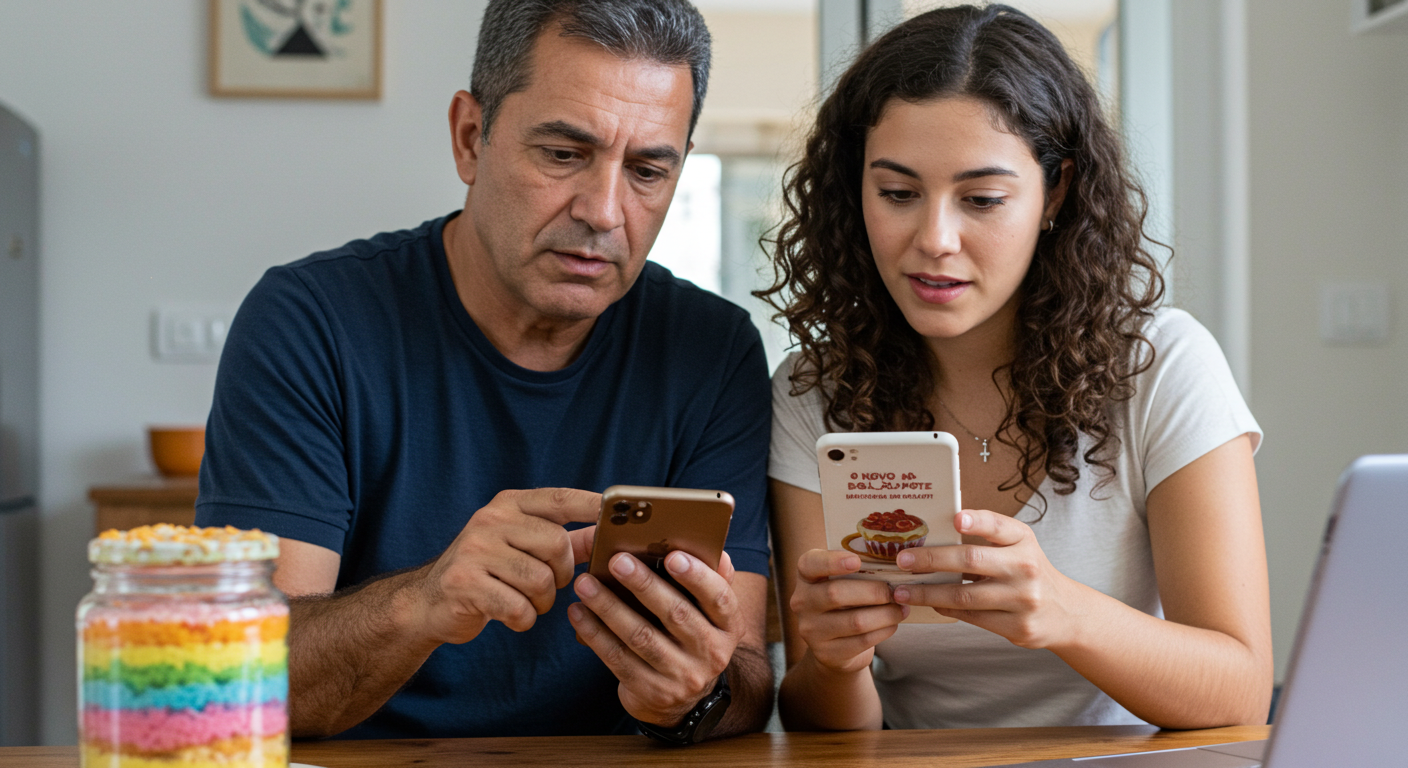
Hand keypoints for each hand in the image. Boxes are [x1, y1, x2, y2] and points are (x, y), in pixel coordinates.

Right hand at [413, 488, 598, 644]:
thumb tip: (609, 535)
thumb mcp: (522, 546)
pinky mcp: (464, 584)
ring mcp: (474, 551)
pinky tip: (510, 614)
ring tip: (527, 601)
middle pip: (558, 545)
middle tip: (549, 584)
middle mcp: (490, 520)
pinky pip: (518, 608)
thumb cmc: (486, 572)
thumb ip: (568, 539)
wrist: (427, 602)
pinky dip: (522, 619)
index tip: (620, 510)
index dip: (591, 505)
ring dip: (542, 602)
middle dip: (563, 574)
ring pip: (541, 581)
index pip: (559, 499)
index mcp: (508, 505)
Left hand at [568, 549, 741, 726]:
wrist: (684, 700)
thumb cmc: (691, 636)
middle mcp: (711, 654)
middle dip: (644, 585)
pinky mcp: (651, 691)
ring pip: (641, 637)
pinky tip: (578, 612)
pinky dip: (595, 633)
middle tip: (618, 560)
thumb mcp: (710, 614)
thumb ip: (713, 581)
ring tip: (585, 584)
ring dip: (610, 607)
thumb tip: (715, 550)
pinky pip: (618, 659)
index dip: (697, 577)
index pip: (720, 599)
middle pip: (677, 614)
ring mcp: (681, 676)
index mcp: (729, 627)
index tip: (672, 556)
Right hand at [790, 549, 907, 673]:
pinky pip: (862, 641)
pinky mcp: (827, 653)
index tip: (857, 561)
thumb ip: (858, 570)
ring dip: (885, 614)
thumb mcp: (842, 581)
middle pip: (836, 593)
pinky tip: (893, 624)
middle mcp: (802, 602)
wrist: (835, 646)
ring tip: (901, 608)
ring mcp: (811, 630)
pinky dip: (883, 631)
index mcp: (806, 576)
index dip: (832, 561)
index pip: (810, 564)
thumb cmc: (845, 602)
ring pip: (855, 621)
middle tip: (896, 591)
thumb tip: (896, 564)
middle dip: (873, 591)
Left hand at [892, 510, 1082, 648]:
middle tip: (902, 559)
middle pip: (971, 561)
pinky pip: (972, 617)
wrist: (1065, 612)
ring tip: (903, 591)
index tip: (957, 518)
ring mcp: (1023, 599)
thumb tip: (933, 533)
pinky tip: (929, 603)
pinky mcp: (1018, 627)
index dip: (978, 521)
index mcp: (1023, 540)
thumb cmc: (1027, 571)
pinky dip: (945, 609)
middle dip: (931, 560)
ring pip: (965, 596)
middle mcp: (1026, 567)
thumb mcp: (1017, 546)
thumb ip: (986, 537)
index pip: (999, 526)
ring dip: (928, 593)